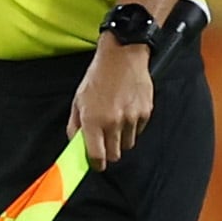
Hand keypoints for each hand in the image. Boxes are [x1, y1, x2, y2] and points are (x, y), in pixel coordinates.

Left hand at [69, 41, 152, 170]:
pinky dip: (132, 127)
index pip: (97, 156)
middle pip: (114, 155)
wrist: (122, 56)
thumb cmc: (98, 76)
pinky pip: (138, 131)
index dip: (96, 164)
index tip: (96, 164)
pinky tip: (126, 111)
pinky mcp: (145, 113)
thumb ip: (75, 125)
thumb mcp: (78, 100)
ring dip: (121, 139)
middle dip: (108, 152)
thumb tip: (76, 144)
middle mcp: (113, 122)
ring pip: (127, 144)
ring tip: (116, 121)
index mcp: (93, 120)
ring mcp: (131, 118)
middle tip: (104, 141)